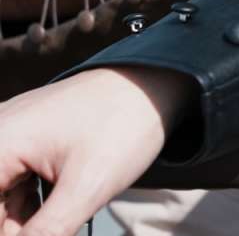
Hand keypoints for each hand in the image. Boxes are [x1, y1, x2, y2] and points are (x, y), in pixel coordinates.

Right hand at [0, 67, 194, 235]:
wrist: (159, 81)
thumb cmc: (124, 125)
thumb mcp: (86, 189)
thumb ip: (45, 234)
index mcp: (1, 139)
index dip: (10, 229)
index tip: (43, 232)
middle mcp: (0, 131)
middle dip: (18, 227)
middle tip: (60, 228)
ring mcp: (15, 132)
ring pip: (3, 200)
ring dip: (23, 224)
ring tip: (64, 224)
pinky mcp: (31, 138)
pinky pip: (16, 185)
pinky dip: (31, 210)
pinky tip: (59, 219)